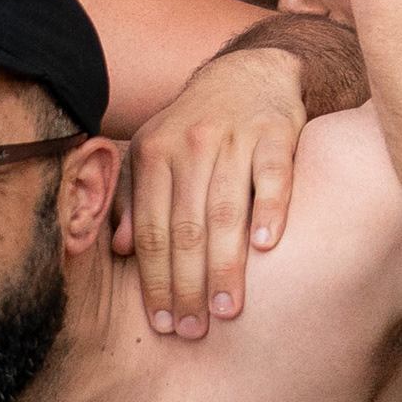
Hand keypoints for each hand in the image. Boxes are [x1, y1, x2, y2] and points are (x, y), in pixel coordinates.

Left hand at [113, 43, 304, 337]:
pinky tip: (268, 249)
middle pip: (187, 228)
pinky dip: (271, 212)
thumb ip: (138, 199)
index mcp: (154, 153)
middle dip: (189, 285)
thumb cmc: (198, 126)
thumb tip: (123, 250)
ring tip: (229, 309)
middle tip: (195, 329)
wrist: (251, 72)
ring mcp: (236, 136)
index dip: (156, 281)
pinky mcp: (278, 130)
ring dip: (227, 266)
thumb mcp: (158, 152)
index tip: (163, 322)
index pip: (153, 231)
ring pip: (227, 211)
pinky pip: (274, 177)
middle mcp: (191, 144)